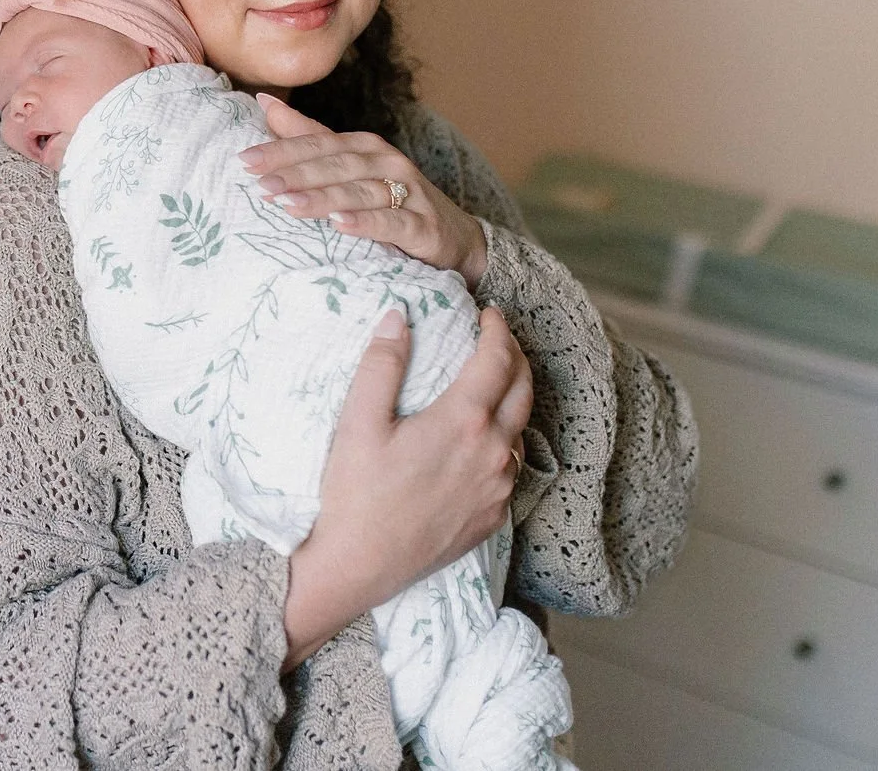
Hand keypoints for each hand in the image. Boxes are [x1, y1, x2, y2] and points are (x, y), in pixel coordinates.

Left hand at [240, 94, 488, 288]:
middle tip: (260, 184)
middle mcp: (386, 161)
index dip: (281, 150)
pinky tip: (340, 225)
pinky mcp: (423, 225)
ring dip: (323, 197)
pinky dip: (366, 222)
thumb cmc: (390, 198)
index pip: (317, 143)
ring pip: (360, 191)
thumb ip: (308, 135)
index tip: (244, 160)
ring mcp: (408, 192)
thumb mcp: (349, 167)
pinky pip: (392, 222)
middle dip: (296, 173)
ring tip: (287, 205)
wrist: (453, 236)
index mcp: (363, 146)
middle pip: (335, 164)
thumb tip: (264, 102)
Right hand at [281, 306, 531, 668]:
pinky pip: (511, 468)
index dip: (497, 330)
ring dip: (513, 399)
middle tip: (498, 338)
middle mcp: (493, 453)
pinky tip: (482, 439)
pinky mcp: (493, 517)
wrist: (359, 565)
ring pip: (520, 430)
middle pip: (523, 390)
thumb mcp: (358, 422)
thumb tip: (398, 317)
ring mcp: (498, 489)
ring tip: (492, 383)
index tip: (489, 313)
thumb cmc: (354, 493)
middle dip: (515, 357)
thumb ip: (382, 364)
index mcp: (463, 422)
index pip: (497, 360)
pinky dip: (504, 440)